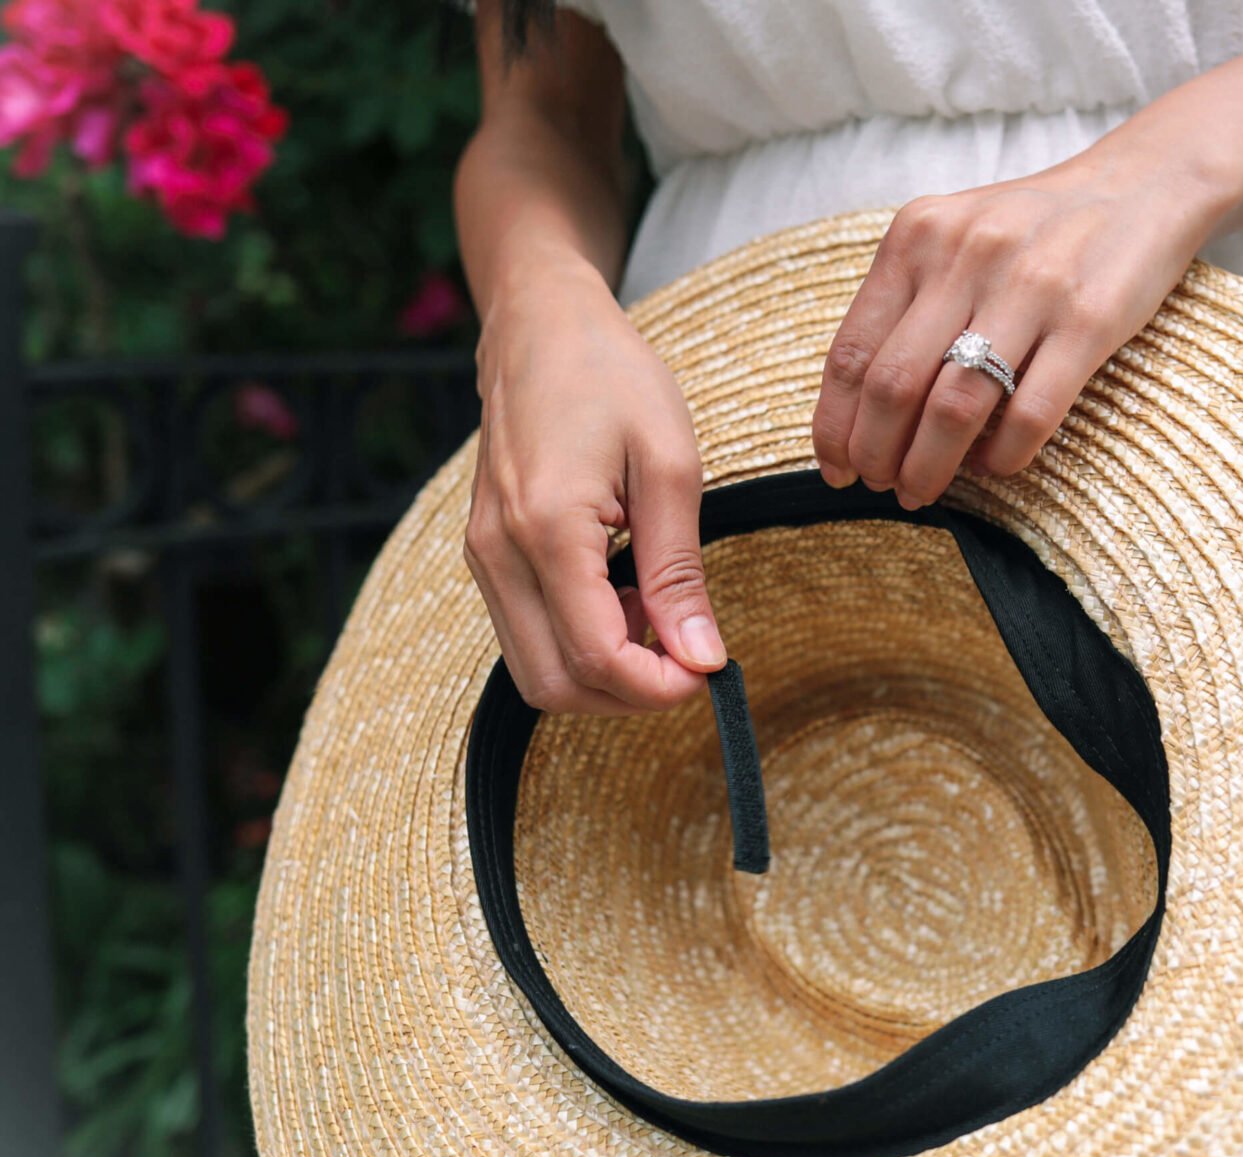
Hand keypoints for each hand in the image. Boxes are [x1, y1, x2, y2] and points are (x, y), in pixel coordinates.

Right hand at [464, 255, 725, 715]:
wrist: (540, 326)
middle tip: (689, 654)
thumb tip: (702, 656)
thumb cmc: (612, 378)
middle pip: (554, 686)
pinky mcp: (486, 555)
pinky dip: (579, 641)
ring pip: (534, 672)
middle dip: (629, 695)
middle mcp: (497, 554)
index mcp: (545, 529)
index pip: (596, 658)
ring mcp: (483, 557)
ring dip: (603, 671)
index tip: (710, 671)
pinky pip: (526, 635)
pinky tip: (624, 596)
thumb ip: (679, 570)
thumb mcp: (670, 465)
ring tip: (657, 613)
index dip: (659, 687)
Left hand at [811, 134, 1233, 506]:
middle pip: (894, 386)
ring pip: (955, 407)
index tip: (835, 467)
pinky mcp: (1091, 320)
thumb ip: (906, 301)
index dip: (835, 424)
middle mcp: (966, 255)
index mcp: (917, 236)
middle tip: (882, 486)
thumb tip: (859, 409)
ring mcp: (1031, 286)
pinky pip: (1031, 413)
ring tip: (923, 490)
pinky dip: (1002, 456)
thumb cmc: (1033, 229)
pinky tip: (993, 466)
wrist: (1141, 186)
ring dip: (929, 466)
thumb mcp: (954, 238)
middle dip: (877, 454)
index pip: (852, 351)